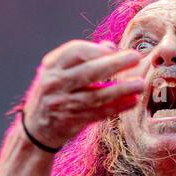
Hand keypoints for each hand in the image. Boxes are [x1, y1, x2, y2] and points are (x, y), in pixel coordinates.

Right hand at [21, 40, 145, 148]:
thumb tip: (110, 47)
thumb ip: (81, 58)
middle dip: (114, 64)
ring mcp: (63, 104)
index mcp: (51, 66)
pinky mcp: (73, 122)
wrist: (35, 128)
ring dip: (121, 89)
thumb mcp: (58, 71)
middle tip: (135, 57)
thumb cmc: (53, 92)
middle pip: (88, 72)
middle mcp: (55, 84)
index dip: (97, 49)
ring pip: (96, 95)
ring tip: (140, 84)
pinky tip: (132, 101)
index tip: (116, 49)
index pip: (75, 51)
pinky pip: (99, 113)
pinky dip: (117, 107)